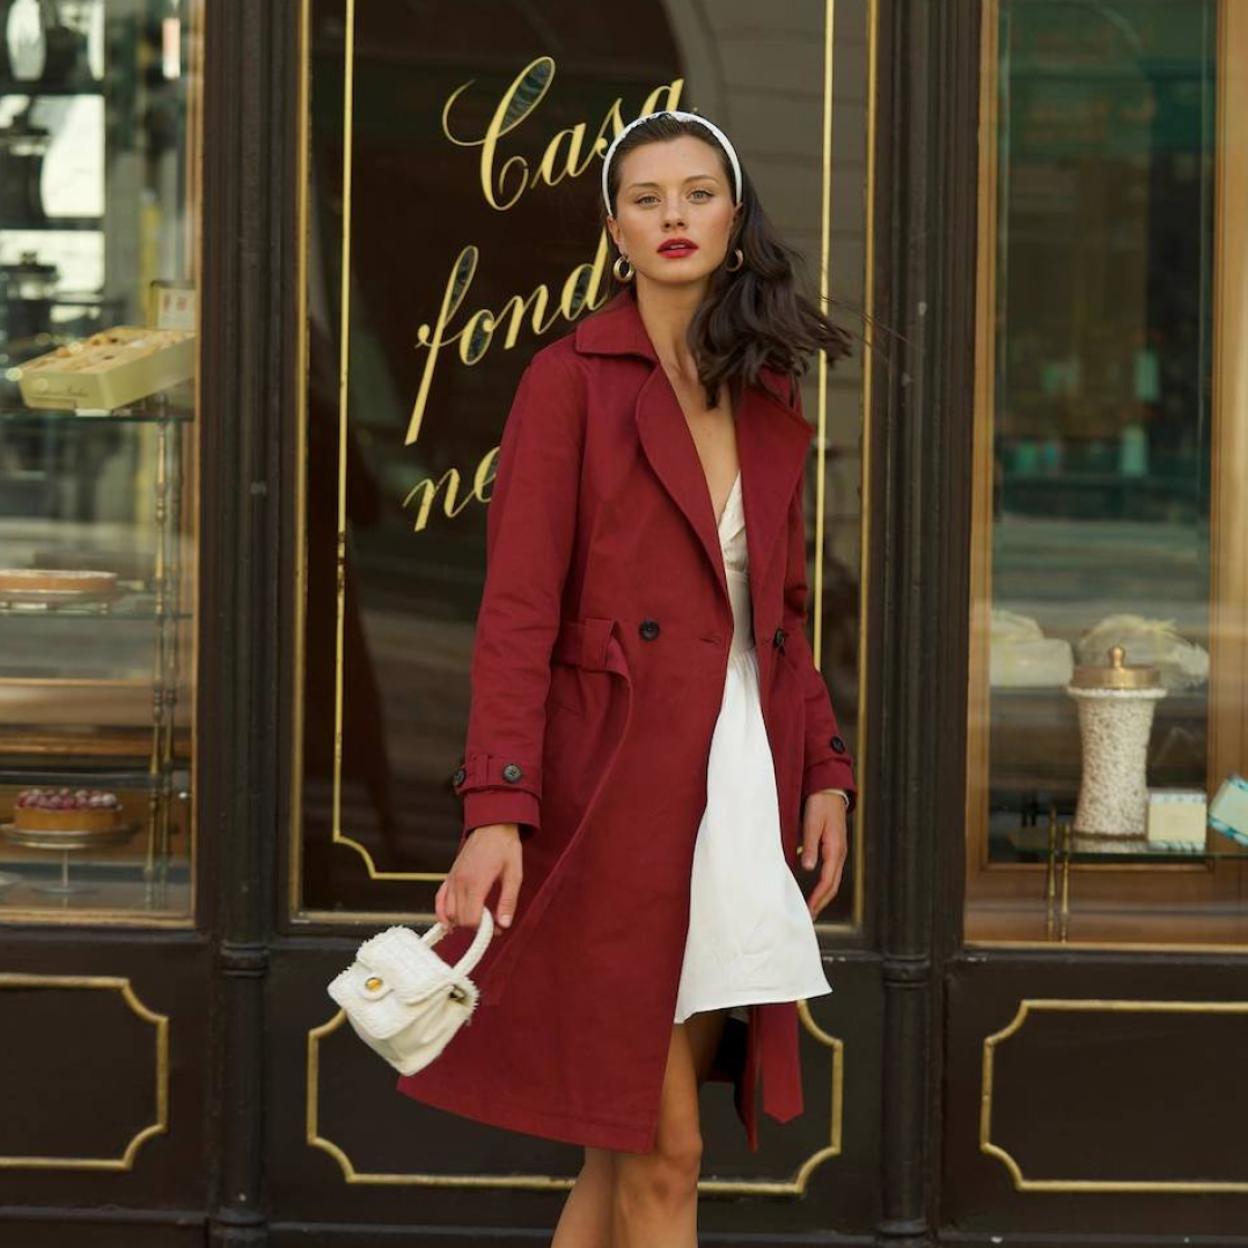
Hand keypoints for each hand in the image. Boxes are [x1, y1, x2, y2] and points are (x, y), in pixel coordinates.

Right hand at [435, 823, 522, 931]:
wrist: (493, 826)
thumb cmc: (505, 848)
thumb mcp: (514, 874)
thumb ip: (508, 901)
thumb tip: (504, 924)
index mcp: (476, 882)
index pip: (470, 918)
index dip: (483, 928)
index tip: (496, 927)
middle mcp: (460, 882)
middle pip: (459, 918)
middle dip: (475, 926)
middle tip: (492, 924)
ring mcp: (452, 879)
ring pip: (448, 911)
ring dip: (461, 921)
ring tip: (478, 921)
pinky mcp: (449, 876)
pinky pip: (439, 899)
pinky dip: (442, 912)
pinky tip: (449, 923)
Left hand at [799, 791, 848, 919]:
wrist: (830, 789)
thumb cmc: (820, 805)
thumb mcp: (812, 823)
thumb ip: (810, 845)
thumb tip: (808, 868)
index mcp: (835, 849)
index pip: (827, 880)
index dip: (818, 897)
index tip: (809, 911)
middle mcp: (839, 853)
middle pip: (833, 885)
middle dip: (822, 902)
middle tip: (810, 918)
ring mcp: (838, 851)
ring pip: (833, 880)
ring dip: (823, 896)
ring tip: (812, 909)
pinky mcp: (834, 848)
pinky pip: (831, 872)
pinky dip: (824, 885)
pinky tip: (816, 890)